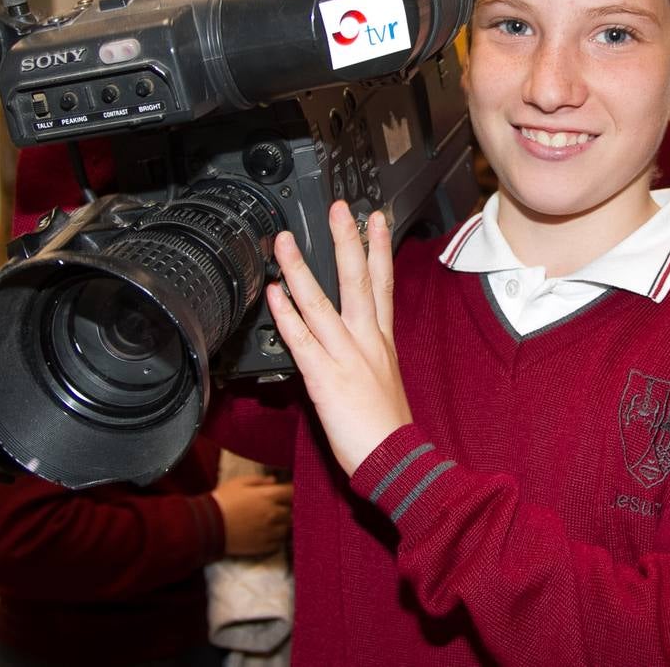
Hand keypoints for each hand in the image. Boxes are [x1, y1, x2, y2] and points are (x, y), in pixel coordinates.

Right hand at [211, 474, 293, 556]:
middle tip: (279, 507)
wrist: (207, 526)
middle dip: (287, 508)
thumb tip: (274, 480)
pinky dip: (276, 538)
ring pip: (287, 528)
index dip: (293, 491)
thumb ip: (259, 480)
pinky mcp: (262, 546)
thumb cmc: (221, 501)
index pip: (292, 492)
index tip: (288, 492)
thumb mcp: (238, 483)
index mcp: (268, 496)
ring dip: (283, 524)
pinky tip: (267, 533)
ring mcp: (269, 532)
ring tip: (272, 521)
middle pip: (292, 511)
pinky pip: (278, 543)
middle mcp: (272, 514)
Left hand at [266, 202, 412, 475]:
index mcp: (383, 341)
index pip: (383, 284)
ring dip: (300, 268)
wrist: (396, 460)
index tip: (376, 220)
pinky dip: (286, 314)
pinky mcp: (326, 378)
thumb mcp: (383, 381)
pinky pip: (302, 340)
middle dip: (348, 241)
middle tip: (340, 208)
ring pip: (322, 302)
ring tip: (284, 241)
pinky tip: (273, 294)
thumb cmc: (388, 429)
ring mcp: (346, 357)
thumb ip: (364, 355)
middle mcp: (367, 341)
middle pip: (358, 280)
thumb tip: (346, 344)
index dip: (380, 249)